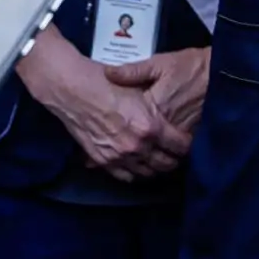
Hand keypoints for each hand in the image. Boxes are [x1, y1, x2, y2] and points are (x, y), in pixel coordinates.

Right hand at [18, 33, 191, 181]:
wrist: (72, 88)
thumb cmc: (105, 82)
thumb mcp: (139, 88)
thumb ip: (157, 108)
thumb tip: (173, 118)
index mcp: (150, 126)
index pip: (180, 145)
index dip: (186, 144)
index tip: (187, 142)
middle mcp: (137, 146)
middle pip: (165, 163)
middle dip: (174, 159)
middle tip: (176, 155)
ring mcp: (119, 156)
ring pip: (147, 173)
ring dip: (155, 169)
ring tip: (159, 161)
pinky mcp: (103, 161)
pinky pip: (125, 176)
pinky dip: (135, 173)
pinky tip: (139, 167)